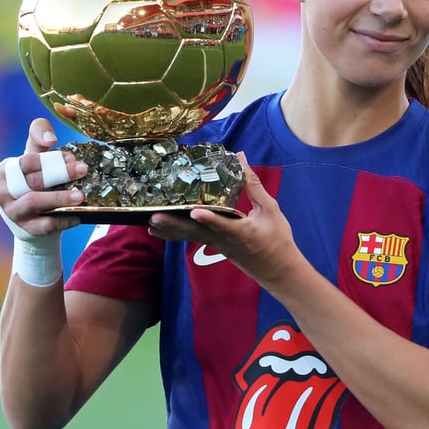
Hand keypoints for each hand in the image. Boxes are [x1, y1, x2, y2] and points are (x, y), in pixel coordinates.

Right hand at [0, 118, 86, 238]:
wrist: (32, 219)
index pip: (26, 161)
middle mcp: (4, 191)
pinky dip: (63, 219)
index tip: (71, 157)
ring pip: (35, 202)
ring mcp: (13, 212)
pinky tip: (78, 214)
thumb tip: (51, 138)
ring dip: (60, 197)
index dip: (50, 158)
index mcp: (5, 171)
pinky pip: (45, 224)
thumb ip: (39, 139)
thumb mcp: (34, 158)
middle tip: (83, 169)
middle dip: (60, 174)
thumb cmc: (35, 182)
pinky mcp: (25, 229)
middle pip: (32, 181)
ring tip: (81, 195)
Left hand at [146, 152, 305, 285]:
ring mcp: (217, 245)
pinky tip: (158, 229)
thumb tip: (240, 157)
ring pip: (191, 237)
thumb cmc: (277, 239)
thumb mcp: (270, 210)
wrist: (278, 271)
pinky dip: (175, 233)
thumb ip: (253, 185)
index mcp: (242, 232)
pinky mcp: (214, 246)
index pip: (223, 225)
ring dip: (170, 230)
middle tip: (154, 218)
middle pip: (197, 232)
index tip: (195, 213)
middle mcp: (225, 240)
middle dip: (175, 225)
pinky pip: (192, 238)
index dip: (209, 219)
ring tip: (150, 223)